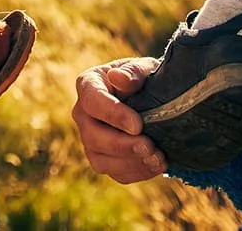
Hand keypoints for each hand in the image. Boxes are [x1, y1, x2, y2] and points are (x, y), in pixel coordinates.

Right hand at [72, 57, 168, 182]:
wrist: (150, 98)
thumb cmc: (143, 79)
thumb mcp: (143, 68)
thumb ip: (133, 72)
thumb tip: (119, 78)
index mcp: (88, 84)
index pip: (93, 101)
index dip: (114, 115)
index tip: (138, 125)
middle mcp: (83, 114)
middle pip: (93, 136)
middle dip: (123, 145)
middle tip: (150, 147)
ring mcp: (90, 140)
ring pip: (100, 160)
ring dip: (131, 163)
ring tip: (158, 159)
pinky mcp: (102, 159)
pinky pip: (115, 173)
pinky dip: (137, 173)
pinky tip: (156, 165)